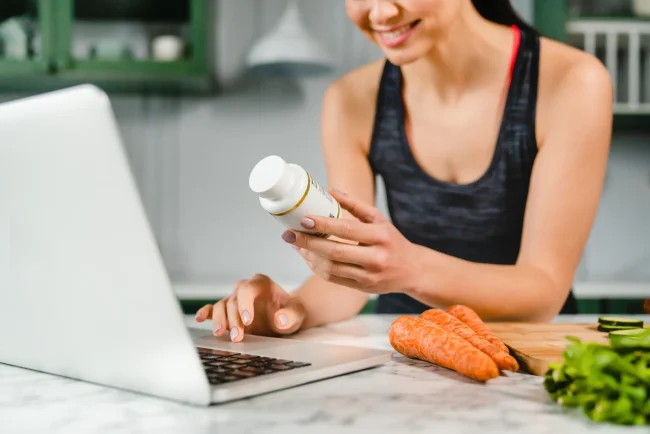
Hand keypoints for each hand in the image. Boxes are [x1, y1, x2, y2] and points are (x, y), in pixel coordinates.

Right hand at [194, 274, 305, 341]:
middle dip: (233, 319)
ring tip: (220, 334)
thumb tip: (280, 319)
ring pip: (221, 305)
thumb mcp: (298, 314)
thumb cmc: (292, 312)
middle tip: (238, 337)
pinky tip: (199, 319)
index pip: (247, 289)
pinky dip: (205, 313)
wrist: (287, 317)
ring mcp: (235, 299)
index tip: (248, 321)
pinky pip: (213, 308)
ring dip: (220, 320)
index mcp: (261, 283)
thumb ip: (291, 315)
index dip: (244, 304)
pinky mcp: (228, 311)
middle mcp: (245, 288)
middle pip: (233, 300)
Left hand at [281, 189, 419, 294]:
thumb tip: (331, 191)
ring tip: (296, 246)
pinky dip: (318, 268)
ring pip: (331, 268)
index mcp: (380, 235)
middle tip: (288, 234)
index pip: (346, 229)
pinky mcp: (363, 288)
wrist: (412, 270)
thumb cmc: (392, 240)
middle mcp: (375, 257)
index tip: (303, 219)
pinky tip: (309, 257)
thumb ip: (355, 205)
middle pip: (334, 251)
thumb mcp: (379, 219)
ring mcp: (369, 275)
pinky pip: (334, 279)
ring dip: (309, 257)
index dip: (322, 225)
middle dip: (308, 243)